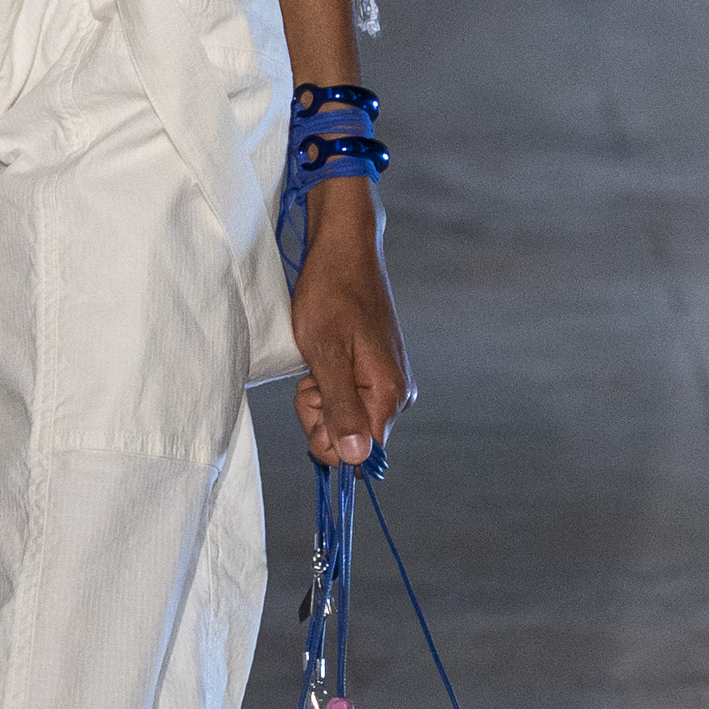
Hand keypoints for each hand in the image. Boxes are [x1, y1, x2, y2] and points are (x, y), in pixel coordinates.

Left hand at [290, 190, 412, 469]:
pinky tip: (324, 355)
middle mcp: (396, 395)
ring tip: (317, 360)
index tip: (315, 399)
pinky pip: (345, 396)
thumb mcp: (325, 353)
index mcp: (389, 395)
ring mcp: (386, 383)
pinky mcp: (376, 372)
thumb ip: (342, 408)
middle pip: (348, 438)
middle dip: (319, 413)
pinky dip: (326, 382)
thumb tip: (358, 458)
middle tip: (312, 374)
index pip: (359, 455)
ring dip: (319, 396)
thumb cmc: (331, 294)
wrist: (344, 251)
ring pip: (342, 417)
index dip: (327, 437)